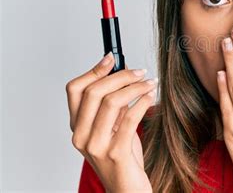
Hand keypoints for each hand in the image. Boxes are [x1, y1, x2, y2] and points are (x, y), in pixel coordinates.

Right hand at [66, 53, 156, 192]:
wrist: (127, 189)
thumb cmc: (123, 157)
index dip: (94, 70)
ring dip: (135, 87)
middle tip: (140, 71)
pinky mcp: (115, 153)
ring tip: (150, 83)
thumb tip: (121, 71)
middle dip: (120, 75)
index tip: (112, 58)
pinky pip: (130, 118)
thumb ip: (112, 104)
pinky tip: (151, 97)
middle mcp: (81, 135)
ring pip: (111, 102)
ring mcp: (96, 145)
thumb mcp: (113, 127)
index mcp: (77, 126)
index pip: (75, 89)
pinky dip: (142, 101)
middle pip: (94, 91)